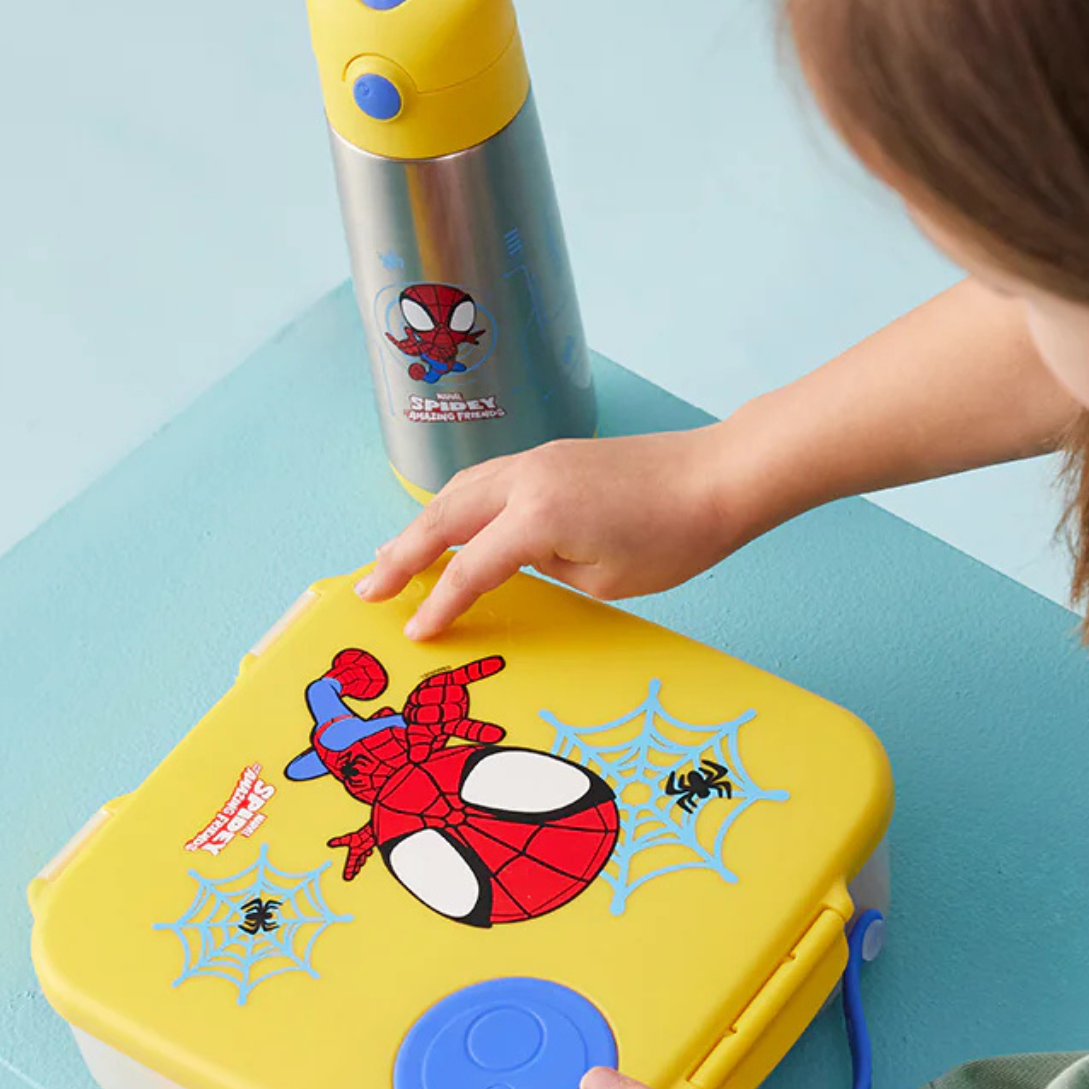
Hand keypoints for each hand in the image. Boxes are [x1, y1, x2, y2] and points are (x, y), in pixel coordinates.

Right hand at [357, 424, 757, 640]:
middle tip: (368, 588)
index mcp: (537, 518)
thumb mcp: (604, 580)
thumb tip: (515, 562)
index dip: (437, 604)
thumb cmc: (675, 536)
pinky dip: (459, 504)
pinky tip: (452, 522)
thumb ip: (547, 570)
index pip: (468, 568)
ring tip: (396, 557)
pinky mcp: (555, 455)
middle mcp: (526, 479)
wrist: (721, 477)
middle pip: (443, 517)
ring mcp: (539, 459)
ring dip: (423, 523)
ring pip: (460, 490)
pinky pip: (488, 479)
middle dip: (401, 555)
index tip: (414, 633)